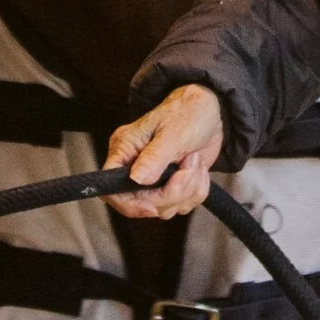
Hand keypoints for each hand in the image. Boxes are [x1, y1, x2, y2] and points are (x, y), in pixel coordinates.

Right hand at [105, 85, 225, 219]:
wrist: (209, 112)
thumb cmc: (188, 112)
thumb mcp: (173, 132)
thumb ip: (154, 157)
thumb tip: (135, 179)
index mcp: (124, 149)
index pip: (110, 189)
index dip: (130, 204)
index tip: (153, 207)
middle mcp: (134, 167)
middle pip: (142, 204)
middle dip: (172, 192)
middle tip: (190, 167)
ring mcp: (153, 179)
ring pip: (165, 208)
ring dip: (188, 189)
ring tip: (195, 161)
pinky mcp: (170, 186)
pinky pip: (182, 205)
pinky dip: (196, 190)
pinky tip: (198, 168)